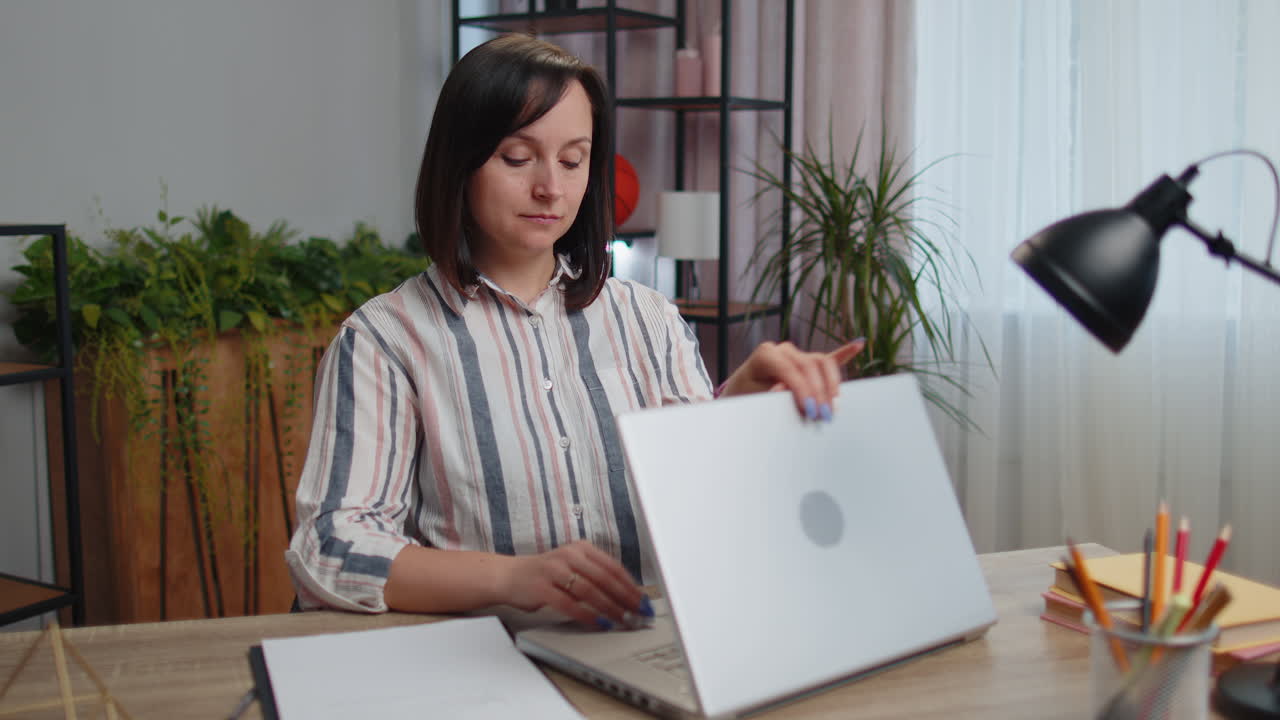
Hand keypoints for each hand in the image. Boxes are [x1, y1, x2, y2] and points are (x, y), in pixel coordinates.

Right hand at [498, 540, 650, 629]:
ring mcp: (554, 570)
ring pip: (590, 590)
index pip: (613, 566)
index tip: (643, 600)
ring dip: (610, 608)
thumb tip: (626, 596)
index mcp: (580, 548)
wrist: (508, 576)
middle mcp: (569, 556)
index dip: (631, 585)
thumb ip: (594, 575)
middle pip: (605, 578)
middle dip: (626, 598)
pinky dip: (586, 615)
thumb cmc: (544, 575)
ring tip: (623, 620)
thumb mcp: (572, 566)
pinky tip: (598, 623)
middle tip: (639, 613)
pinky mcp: (542, 588)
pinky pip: (569, 603)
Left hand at [719, 339, 865, 419]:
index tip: (809, 411)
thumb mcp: (752, 399)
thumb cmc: (743, 398)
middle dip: (819, 391)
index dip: (802, 390)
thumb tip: (786, 390)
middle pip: (810, 365)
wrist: (739, 395)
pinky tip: (859, 346)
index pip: (792, 370)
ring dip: (831, 383)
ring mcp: (796, 355)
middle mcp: (782, 350)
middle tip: (824, 415)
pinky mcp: (806, 364)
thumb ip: (771, 395)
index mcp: (766, 355)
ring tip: (834, 405)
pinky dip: (843, 354)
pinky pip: (827, 359)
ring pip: (821, 361)